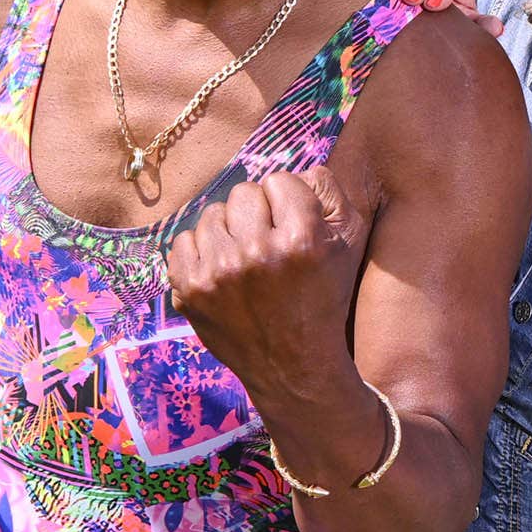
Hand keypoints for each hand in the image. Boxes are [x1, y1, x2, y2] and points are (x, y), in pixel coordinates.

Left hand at [167, 169, 374, 440]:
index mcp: (301, 240)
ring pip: (212, 213)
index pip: (281, 180)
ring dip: (228, 230)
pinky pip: (183, 240)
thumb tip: (301, 166)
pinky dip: (201, 252)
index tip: (292, 225)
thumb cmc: (323, 300)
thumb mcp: (347, 247)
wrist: (292, 366)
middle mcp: (257, 254)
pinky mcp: (190, 290)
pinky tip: (221, 271)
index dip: (289, 201)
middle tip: (267, 242)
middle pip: (244, 192)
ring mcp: (218, 273)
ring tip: (244, 258)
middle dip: (257, 213)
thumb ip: (331, 194)